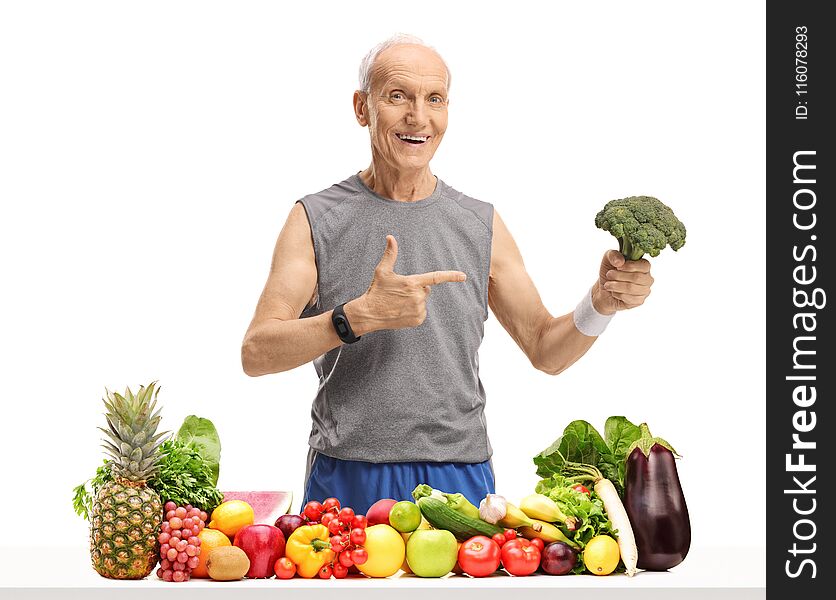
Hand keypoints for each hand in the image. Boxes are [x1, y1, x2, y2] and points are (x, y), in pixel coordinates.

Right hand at [349, 235, 466, 331]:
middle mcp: (418, 297)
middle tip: (400, 292)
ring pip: (423, 301)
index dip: (451, 276)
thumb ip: (390, 254)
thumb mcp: (382, 271)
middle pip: (426, 290)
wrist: (369, 313)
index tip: (463, 276)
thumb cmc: (376, 290)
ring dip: (415, 301)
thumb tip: (390, 237)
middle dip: (417, 289)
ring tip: (399, 303)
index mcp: (412, 283)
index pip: (436, 278)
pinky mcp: (418, 320)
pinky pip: (421, 312)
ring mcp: (418, 309)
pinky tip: (401, 311)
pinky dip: (414, 311)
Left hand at [592, 250, 653, 313]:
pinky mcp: (639, 301)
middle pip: (637, 277)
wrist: (604, 290)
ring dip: (616, 286)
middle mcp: (647, 278)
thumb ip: (613, 255)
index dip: (630, 266)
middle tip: (609, 275)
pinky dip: (618, 295)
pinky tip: (614, 292)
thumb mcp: (607, 259)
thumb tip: (620, 261)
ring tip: (607, 284)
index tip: (618, 266)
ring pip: (632, 288)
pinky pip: (630, 299)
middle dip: (619, 276)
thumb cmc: (610, 272)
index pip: (644, 265)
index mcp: (644, 266)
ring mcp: (645, 291)